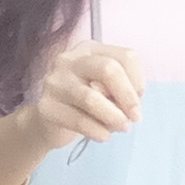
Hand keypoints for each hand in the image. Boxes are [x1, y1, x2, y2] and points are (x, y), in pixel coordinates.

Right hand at [15, 41, 143, 149]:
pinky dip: (98, 131)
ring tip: (122, 128)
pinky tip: (103, 136)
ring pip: (91, 98)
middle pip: (108, 69)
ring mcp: (54, 81)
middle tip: (135, 118)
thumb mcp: (108, 89)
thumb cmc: (86, 103)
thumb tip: (130, 108)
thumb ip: (122, 90)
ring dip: (114, 117)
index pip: (126, 57)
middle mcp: (69, 59)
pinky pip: (78, 120)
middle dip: (128, 97)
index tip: (137, 101)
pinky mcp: (45, 106)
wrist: (50, 123)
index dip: (138, 82)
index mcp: (90, 49)